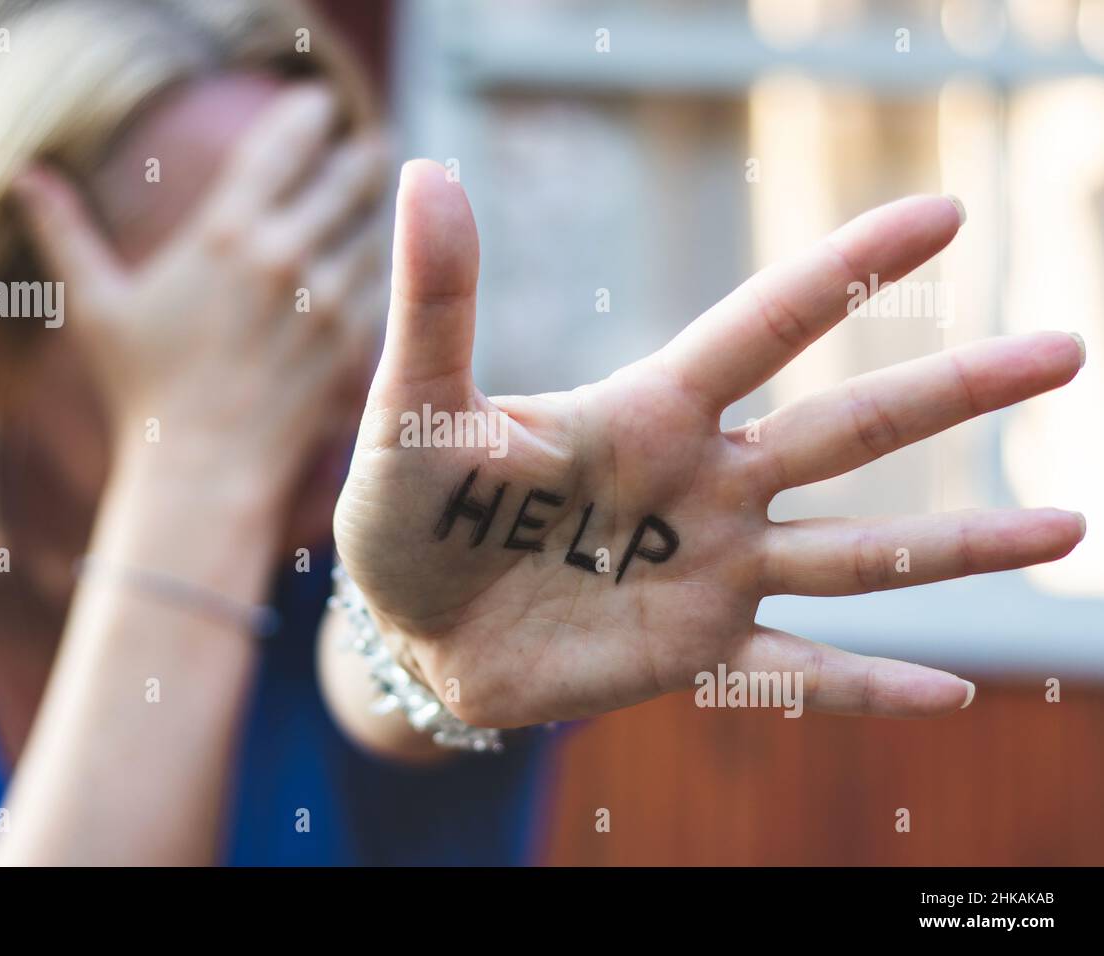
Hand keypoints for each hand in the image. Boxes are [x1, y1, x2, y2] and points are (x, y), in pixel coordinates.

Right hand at [11, 84, 386, 504]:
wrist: (204, 468)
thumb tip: (24, 176)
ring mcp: (327, 301)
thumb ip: (66, 233)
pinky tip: (382, 259)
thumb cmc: (144, 390)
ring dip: (377, 206)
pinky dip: (386, 263)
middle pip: (346, 176)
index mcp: (226, 234)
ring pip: (375, 228)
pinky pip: (386, 282)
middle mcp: (285, 257)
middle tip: (365, 147)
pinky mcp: (353, 342)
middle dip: (359, 155)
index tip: (317, 104)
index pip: (281, 145)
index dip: (306, 115)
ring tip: (377, 195)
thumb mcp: (97, 306)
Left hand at [334, 160, 1085, 727]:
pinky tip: (951, 696)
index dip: (848, 270)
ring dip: (955, 544)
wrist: (408, 628)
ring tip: (1066, 523)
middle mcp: (702, 484)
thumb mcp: (415, 408)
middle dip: (953, 391)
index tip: (941, 213)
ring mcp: (710, 572)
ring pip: (855, 554)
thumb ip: (436, 301)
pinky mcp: (693, 654)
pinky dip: (866, 685)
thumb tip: (425, 169)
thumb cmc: (407, 510)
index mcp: (645, 413)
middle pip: (848, 430)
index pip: (765, 325)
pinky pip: (796, 672)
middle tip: (1065, 349)